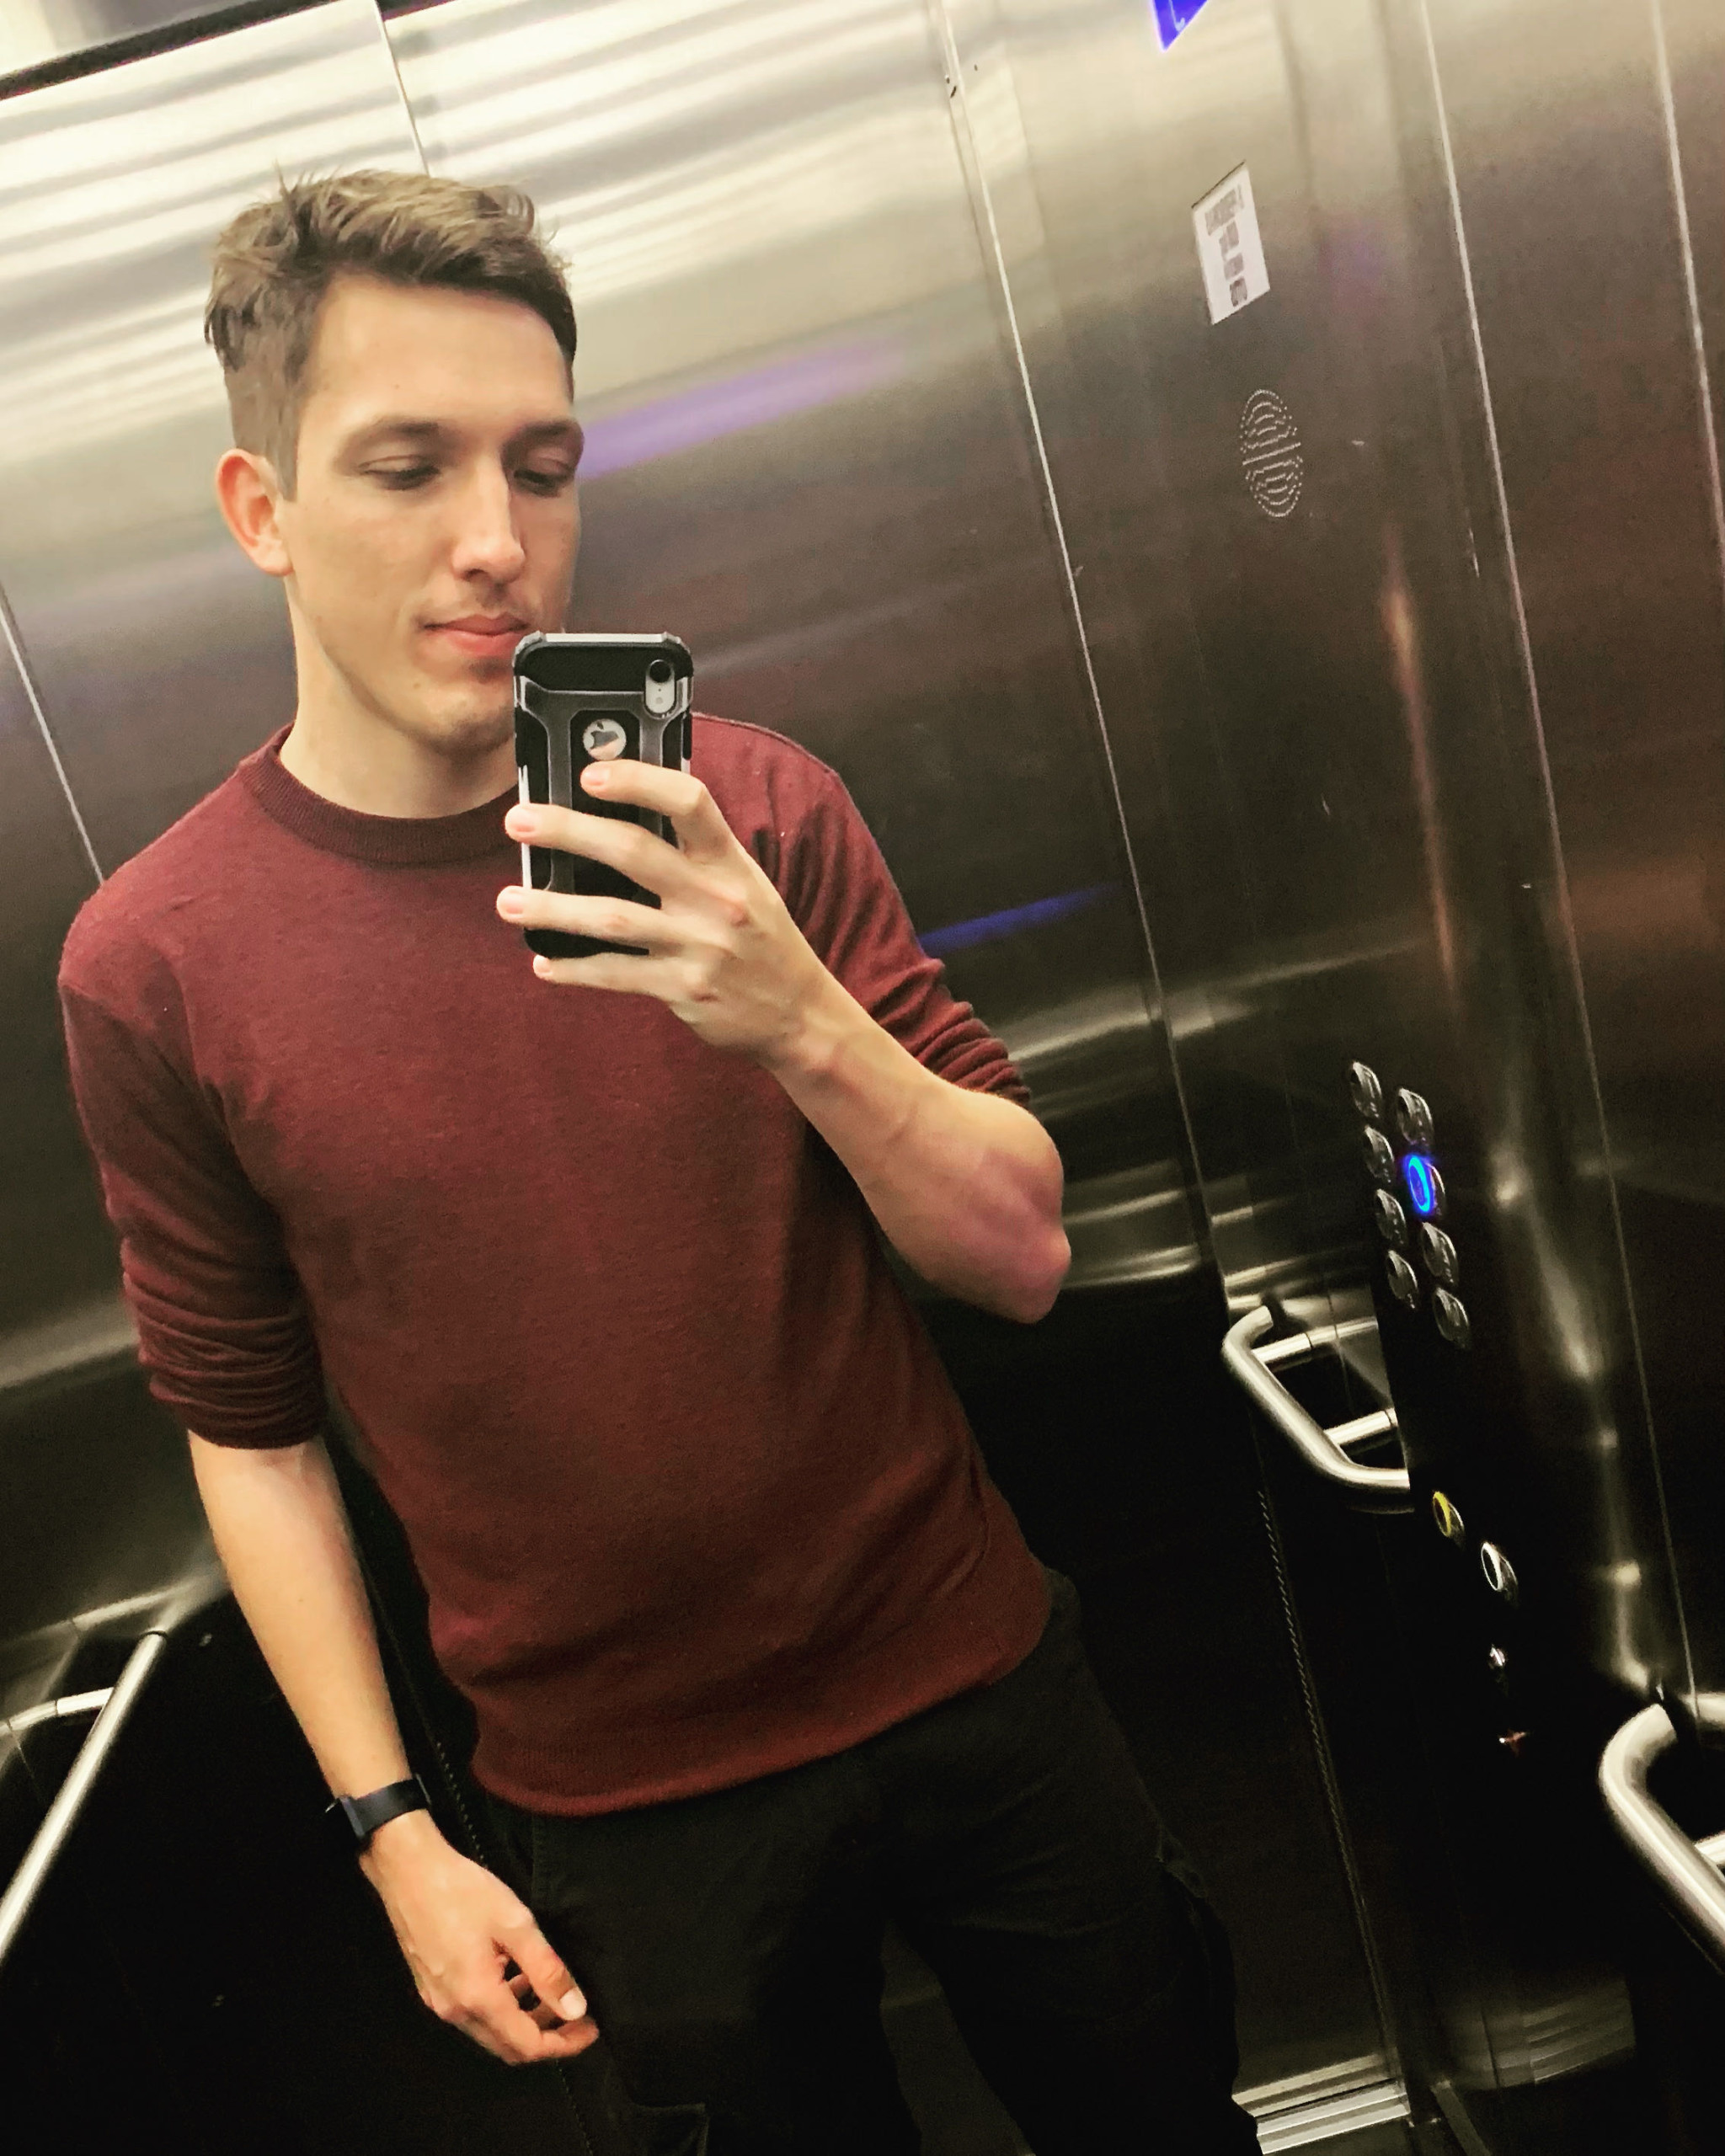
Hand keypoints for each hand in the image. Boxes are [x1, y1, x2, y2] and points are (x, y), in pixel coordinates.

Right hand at [359, 1810, 597, 2064]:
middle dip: (547, 2037)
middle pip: (508, 2046)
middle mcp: (455, 2011)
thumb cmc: (461, 1891)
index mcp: (477, 1998)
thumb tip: (575, 2009)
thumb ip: (547, 1970)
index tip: (589, 2029)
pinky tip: (515, 1976)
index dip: (564, 2044)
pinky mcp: (432, 1988)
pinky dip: (501, 2006)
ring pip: (490, 2031)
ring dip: (523, 2020)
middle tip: (577, 2017)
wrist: (408, 1871)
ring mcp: (439, 2001)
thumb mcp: (515, 1924)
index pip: (528, 2046)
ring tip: (550, 1992)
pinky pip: (473, 2013)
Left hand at [496, 761, 835, 1063]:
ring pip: (612, 918)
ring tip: (507, 900)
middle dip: (568, 832)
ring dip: (552, 908)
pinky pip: (616, 975)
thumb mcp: (742, 882)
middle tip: (518, 821)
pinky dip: (574, 968)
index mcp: (730, 862)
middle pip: (634, 851)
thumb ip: (693, 852)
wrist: (797, 1013)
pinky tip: (544, 961)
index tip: (591, 772)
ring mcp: (699, 946)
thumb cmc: (759, 937)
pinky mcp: (683, 990)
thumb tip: (621, 815)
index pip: (689, 802)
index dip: (638, 780)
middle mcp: (716, 899)